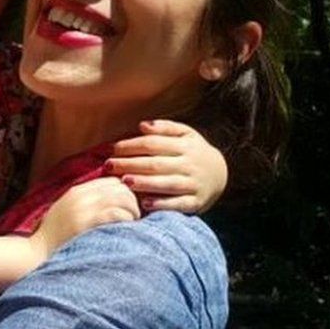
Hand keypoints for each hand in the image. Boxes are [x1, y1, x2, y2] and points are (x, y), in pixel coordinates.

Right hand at [30, 177, 139, 258]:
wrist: (37, 252)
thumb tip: (111, 200)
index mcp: (77, 190)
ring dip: (133, 210)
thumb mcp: (66, 210)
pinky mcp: (87, 222)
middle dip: (132, 201)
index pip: (111, 181)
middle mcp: (81, 195)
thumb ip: (85, 202)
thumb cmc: (54, 237)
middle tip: (135, 217)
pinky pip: (117, 213)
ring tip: (133, 224)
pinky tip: (127, 230)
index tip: (127, 208)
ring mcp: (84, 208)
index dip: (124, 192)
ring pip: (122, 198)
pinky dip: (127, 220)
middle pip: (120, 187)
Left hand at [105, 120, 227, 213]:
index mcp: (185, 145)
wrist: (220, 175)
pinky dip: (162, 204)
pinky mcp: (196, 202)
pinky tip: (145, 203)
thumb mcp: (186, 134)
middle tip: (109, 166)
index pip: (154, 144)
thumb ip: (165, 128)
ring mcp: (194, 184)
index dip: (131, 145)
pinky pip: (178, 204)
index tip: (111, 149)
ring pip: (167, 183)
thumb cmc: (193, 151)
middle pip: (156, 164)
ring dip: (145, 183)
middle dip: (131, 164)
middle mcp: (190, 164)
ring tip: (125, 182)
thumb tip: (142, 125)